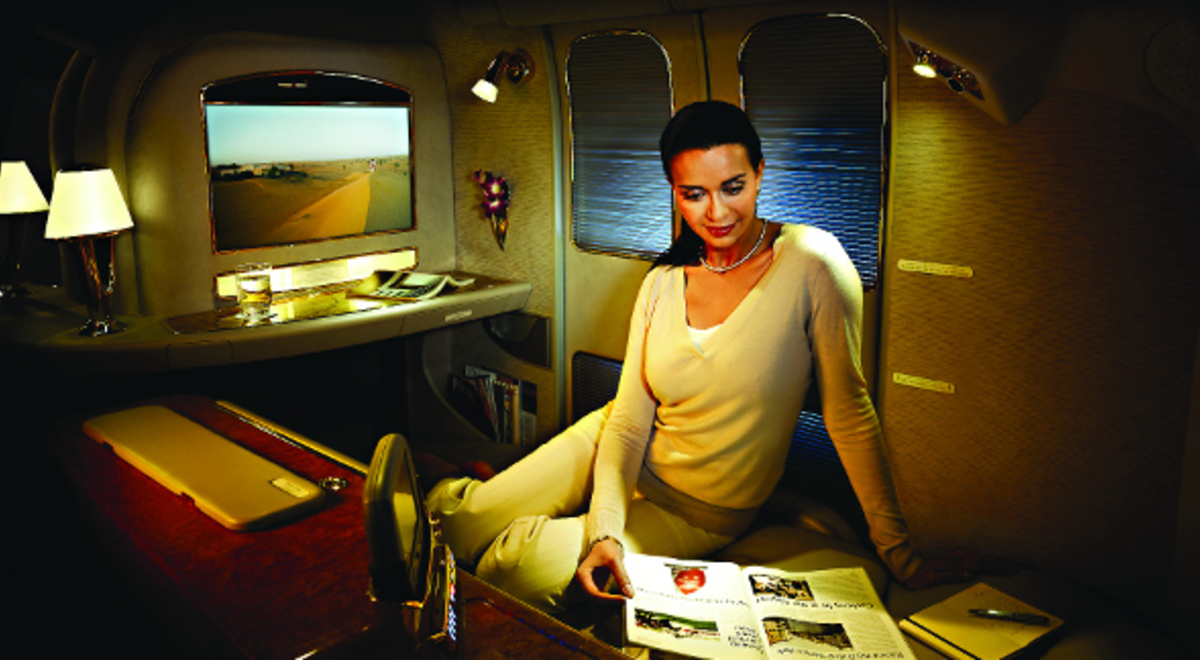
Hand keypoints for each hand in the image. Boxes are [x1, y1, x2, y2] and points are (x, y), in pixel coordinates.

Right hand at [575, 537, 634, 600]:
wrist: (604, 544)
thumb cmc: (605, 549)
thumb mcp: (615, 561)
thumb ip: (622, 577)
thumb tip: (629, 594)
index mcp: (583, 574)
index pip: (593, 593)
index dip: (607, 599)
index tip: (621, 599)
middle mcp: (582, 582)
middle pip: (594, 599)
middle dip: (609, 602)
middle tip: (624, 600)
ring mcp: (587, 585)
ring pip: (597, 600)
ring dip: (609, 602)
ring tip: (623, 599)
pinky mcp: (594, 586)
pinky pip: (600, 596)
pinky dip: (609, 599)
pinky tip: (619, 597)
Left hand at [903, 548, 1018, 589]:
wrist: (901, 558)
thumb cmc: (914, 572)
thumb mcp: (930, 577)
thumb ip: (950, 576)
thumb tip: (970, 575)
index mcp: (954, 562)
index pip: (982, 564)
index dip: (998, 567)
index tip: (1013, 570)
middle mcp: (956, 556)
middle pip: (983, 559)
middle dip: (1000, 564)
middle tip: (1015, 568)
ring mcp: (953, 554)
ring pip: (978, 556)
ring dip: (992, 560)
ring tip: (1006, 565)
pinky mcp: (949, 555)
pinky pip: (970, 556)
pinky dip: (981, 559)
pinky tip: (986, 561)